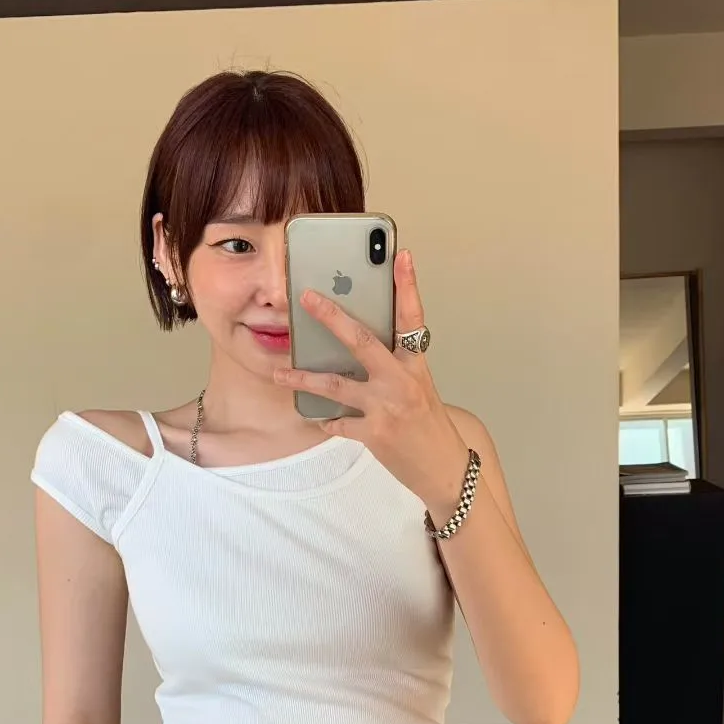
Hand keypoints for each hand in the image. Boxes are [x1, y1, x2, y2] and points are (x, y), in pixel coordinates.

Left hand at [274, 250, 469, 519]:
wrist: (444, 468)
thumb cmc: (429, 425)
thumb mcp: (419, 387)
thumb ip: (395, 364)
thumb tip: (356, 344)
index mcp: (416, 365)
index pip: (412, 318)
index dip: (408, 285)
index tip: (402, 255)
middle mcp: (402, 381)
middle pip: (362, 341)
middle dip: (331, 317)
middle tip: (306, 298)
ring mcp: (387, 408)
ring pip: (336, 385)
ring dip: (304, 377)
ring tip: (279, 372)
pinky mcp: (375, 434)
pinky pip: (338, 423)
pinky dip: (326, 420)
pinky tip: (316, 418)